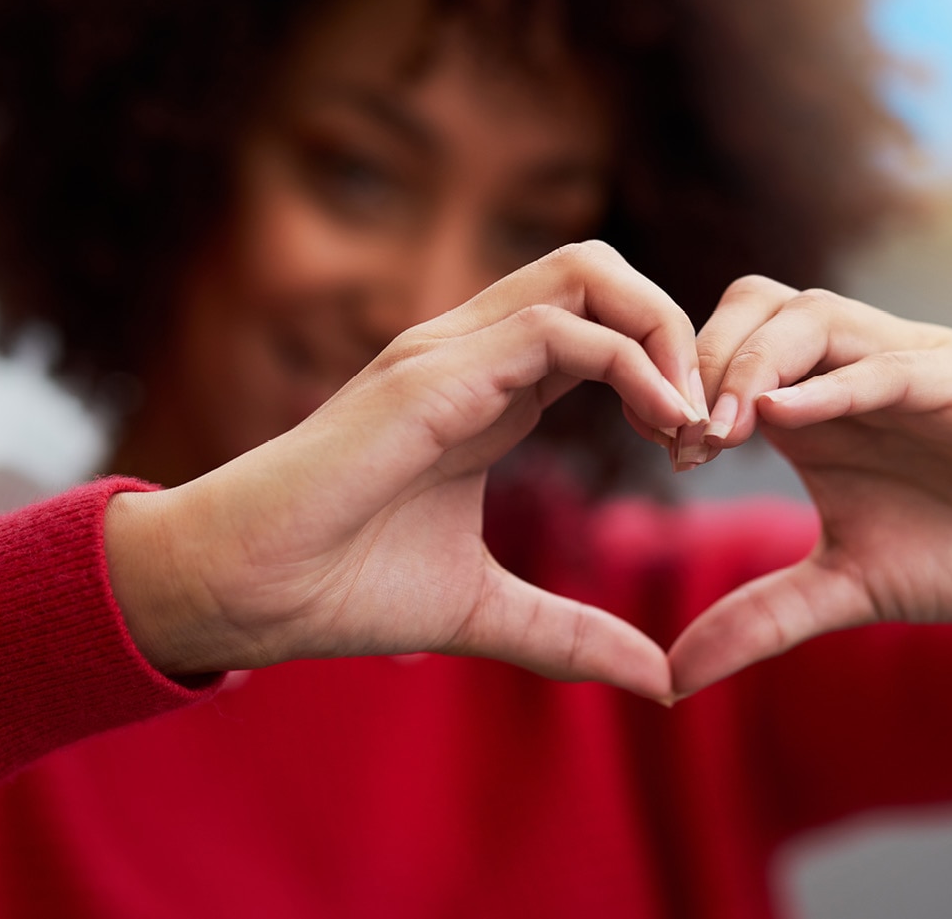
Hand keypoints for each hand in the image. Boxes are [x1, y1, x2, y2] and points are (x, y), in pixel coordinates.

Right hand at [104, 242, 705, 701]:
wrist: (246, 592)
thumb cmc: (343, 587)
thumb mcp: (488, 610)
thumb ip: (573, 634)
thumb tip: (657, 679)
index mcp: (490, 390)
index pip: (601, 326)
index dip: (665, 372)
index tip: (695, 453)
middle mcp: (474, 352)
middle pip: (602, 271)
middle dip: (676, 330)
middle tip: (706, 423)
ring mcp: (451, 352)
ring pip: (588, 273)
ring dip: (663, 336)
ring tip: (692, 423)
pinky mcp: (433, 374)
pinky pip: (558, 329)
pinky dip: (632, 364)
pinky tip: (664, 428)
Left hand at [667, 276, 951, 694]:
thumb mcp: (844, 590)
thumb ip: (760, 618)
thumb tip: (672, 680)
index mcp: (820, 401)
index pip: (732, 346)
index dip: (686, 385)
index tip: (664, 449)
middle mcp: (860, 366)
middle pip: (761, 306)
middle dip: (708, 361)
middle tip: (684, 437)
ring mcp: (918, 364)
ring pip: (818, 317)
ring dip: (756, 364)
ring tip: (722, 430)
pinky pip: (897, 365)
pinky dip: (838, 383)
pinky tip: (786, 415)